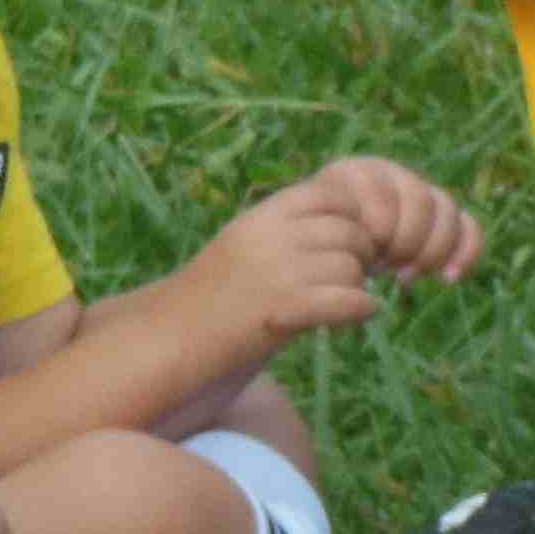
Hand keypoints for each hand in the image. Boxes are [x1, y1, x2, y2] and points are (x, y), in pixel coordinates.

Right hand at [184, 158, 485, 355]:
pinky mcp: (284, 311)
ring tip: (334, 302)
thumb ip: (292, 227)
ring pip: (352, 268)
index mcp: (265, 214)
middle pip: (351, 233)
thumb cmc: (215, 295)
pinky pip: (350, 300)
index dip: (353, 220)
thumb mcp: (249, 242)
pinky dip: (360, 311)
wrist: (174, 339)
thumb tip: (352, 222)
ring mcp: (278, 272)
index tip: (350, 243)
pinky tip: (358, 316)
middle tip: (346, 278)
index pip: (334, 194)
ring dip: (355, 287)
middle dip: (359, 257)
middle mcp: (273, 235)